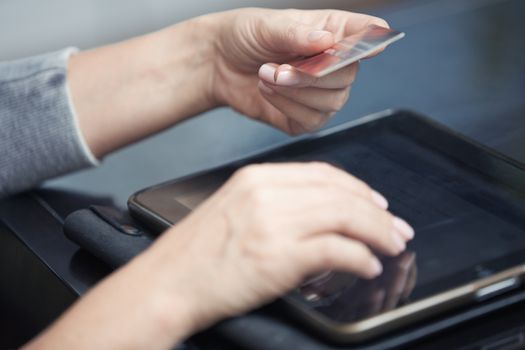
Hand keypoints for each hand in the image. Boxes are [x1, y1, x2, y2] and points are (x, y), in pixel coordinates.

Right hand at [143, 162, 413, 340]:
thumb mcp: (234, 210)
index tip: (377, 203)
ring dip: (377, 233)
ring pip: (346, 217)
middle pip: (341, 193)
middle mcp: (267, 193)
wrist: (166, 283)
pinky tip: (368, 266)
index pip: (324, 174)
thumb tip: (319, 213)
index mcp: (257, 178)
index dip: (358, 188)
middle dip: (378, 212)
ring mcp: (273, 223)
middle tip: (397, 228)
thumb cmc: (196, 254)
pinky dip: (360, 258)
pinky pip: (336, 250)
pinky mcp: (278, 256)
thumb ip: (275, 203)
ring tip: (392, 246)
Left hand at [210, 9, 388, 133]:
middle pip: (348, 76)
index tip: (377, 44)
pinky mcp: (306, 118)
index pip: (366, 34)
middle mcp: (333, 64)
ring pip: (332, 102)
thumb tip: (327, 41)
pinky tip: (268, 91)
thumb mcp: (267, 26)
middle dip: (311, 76)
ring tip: (266, 75)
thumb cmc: (245, 36)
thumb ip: (296, 33)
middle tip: (279, 68)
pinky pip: (312, 121)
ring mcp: (322, 94)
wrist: (218, 64)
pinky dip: (287, 107)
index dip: (374, 40)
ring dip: (294, 91)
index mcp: (332, 32)